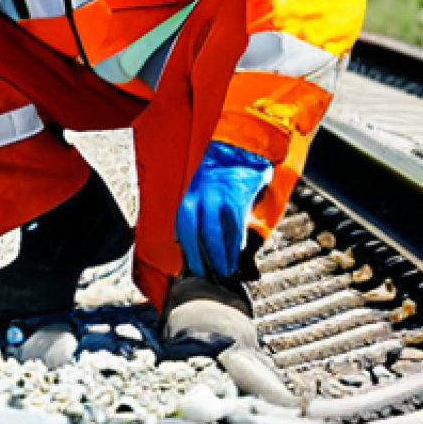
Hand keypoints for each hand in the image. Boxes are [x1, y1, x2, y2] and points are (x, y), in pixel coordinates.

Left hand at [175, 141, 272, 278]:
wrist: (238, 150)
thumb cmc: (220, 174)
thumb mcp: (202, 190)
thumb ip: (199, 212)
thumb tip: (195, 240)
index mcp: (190, 196)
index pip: (183, 227)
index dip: (187, 248)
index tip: (192, 265)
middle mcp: (200, 197)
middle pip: (196, 234)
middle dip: (200, 257)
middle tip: (206, 273)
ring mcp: (218, 198)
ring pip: (215, 234)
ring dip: (220, 256)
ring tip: (225, 270)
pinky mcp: (236, 199)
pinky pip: (234, 227)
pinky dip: (235, 244)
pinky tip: (237, 254)